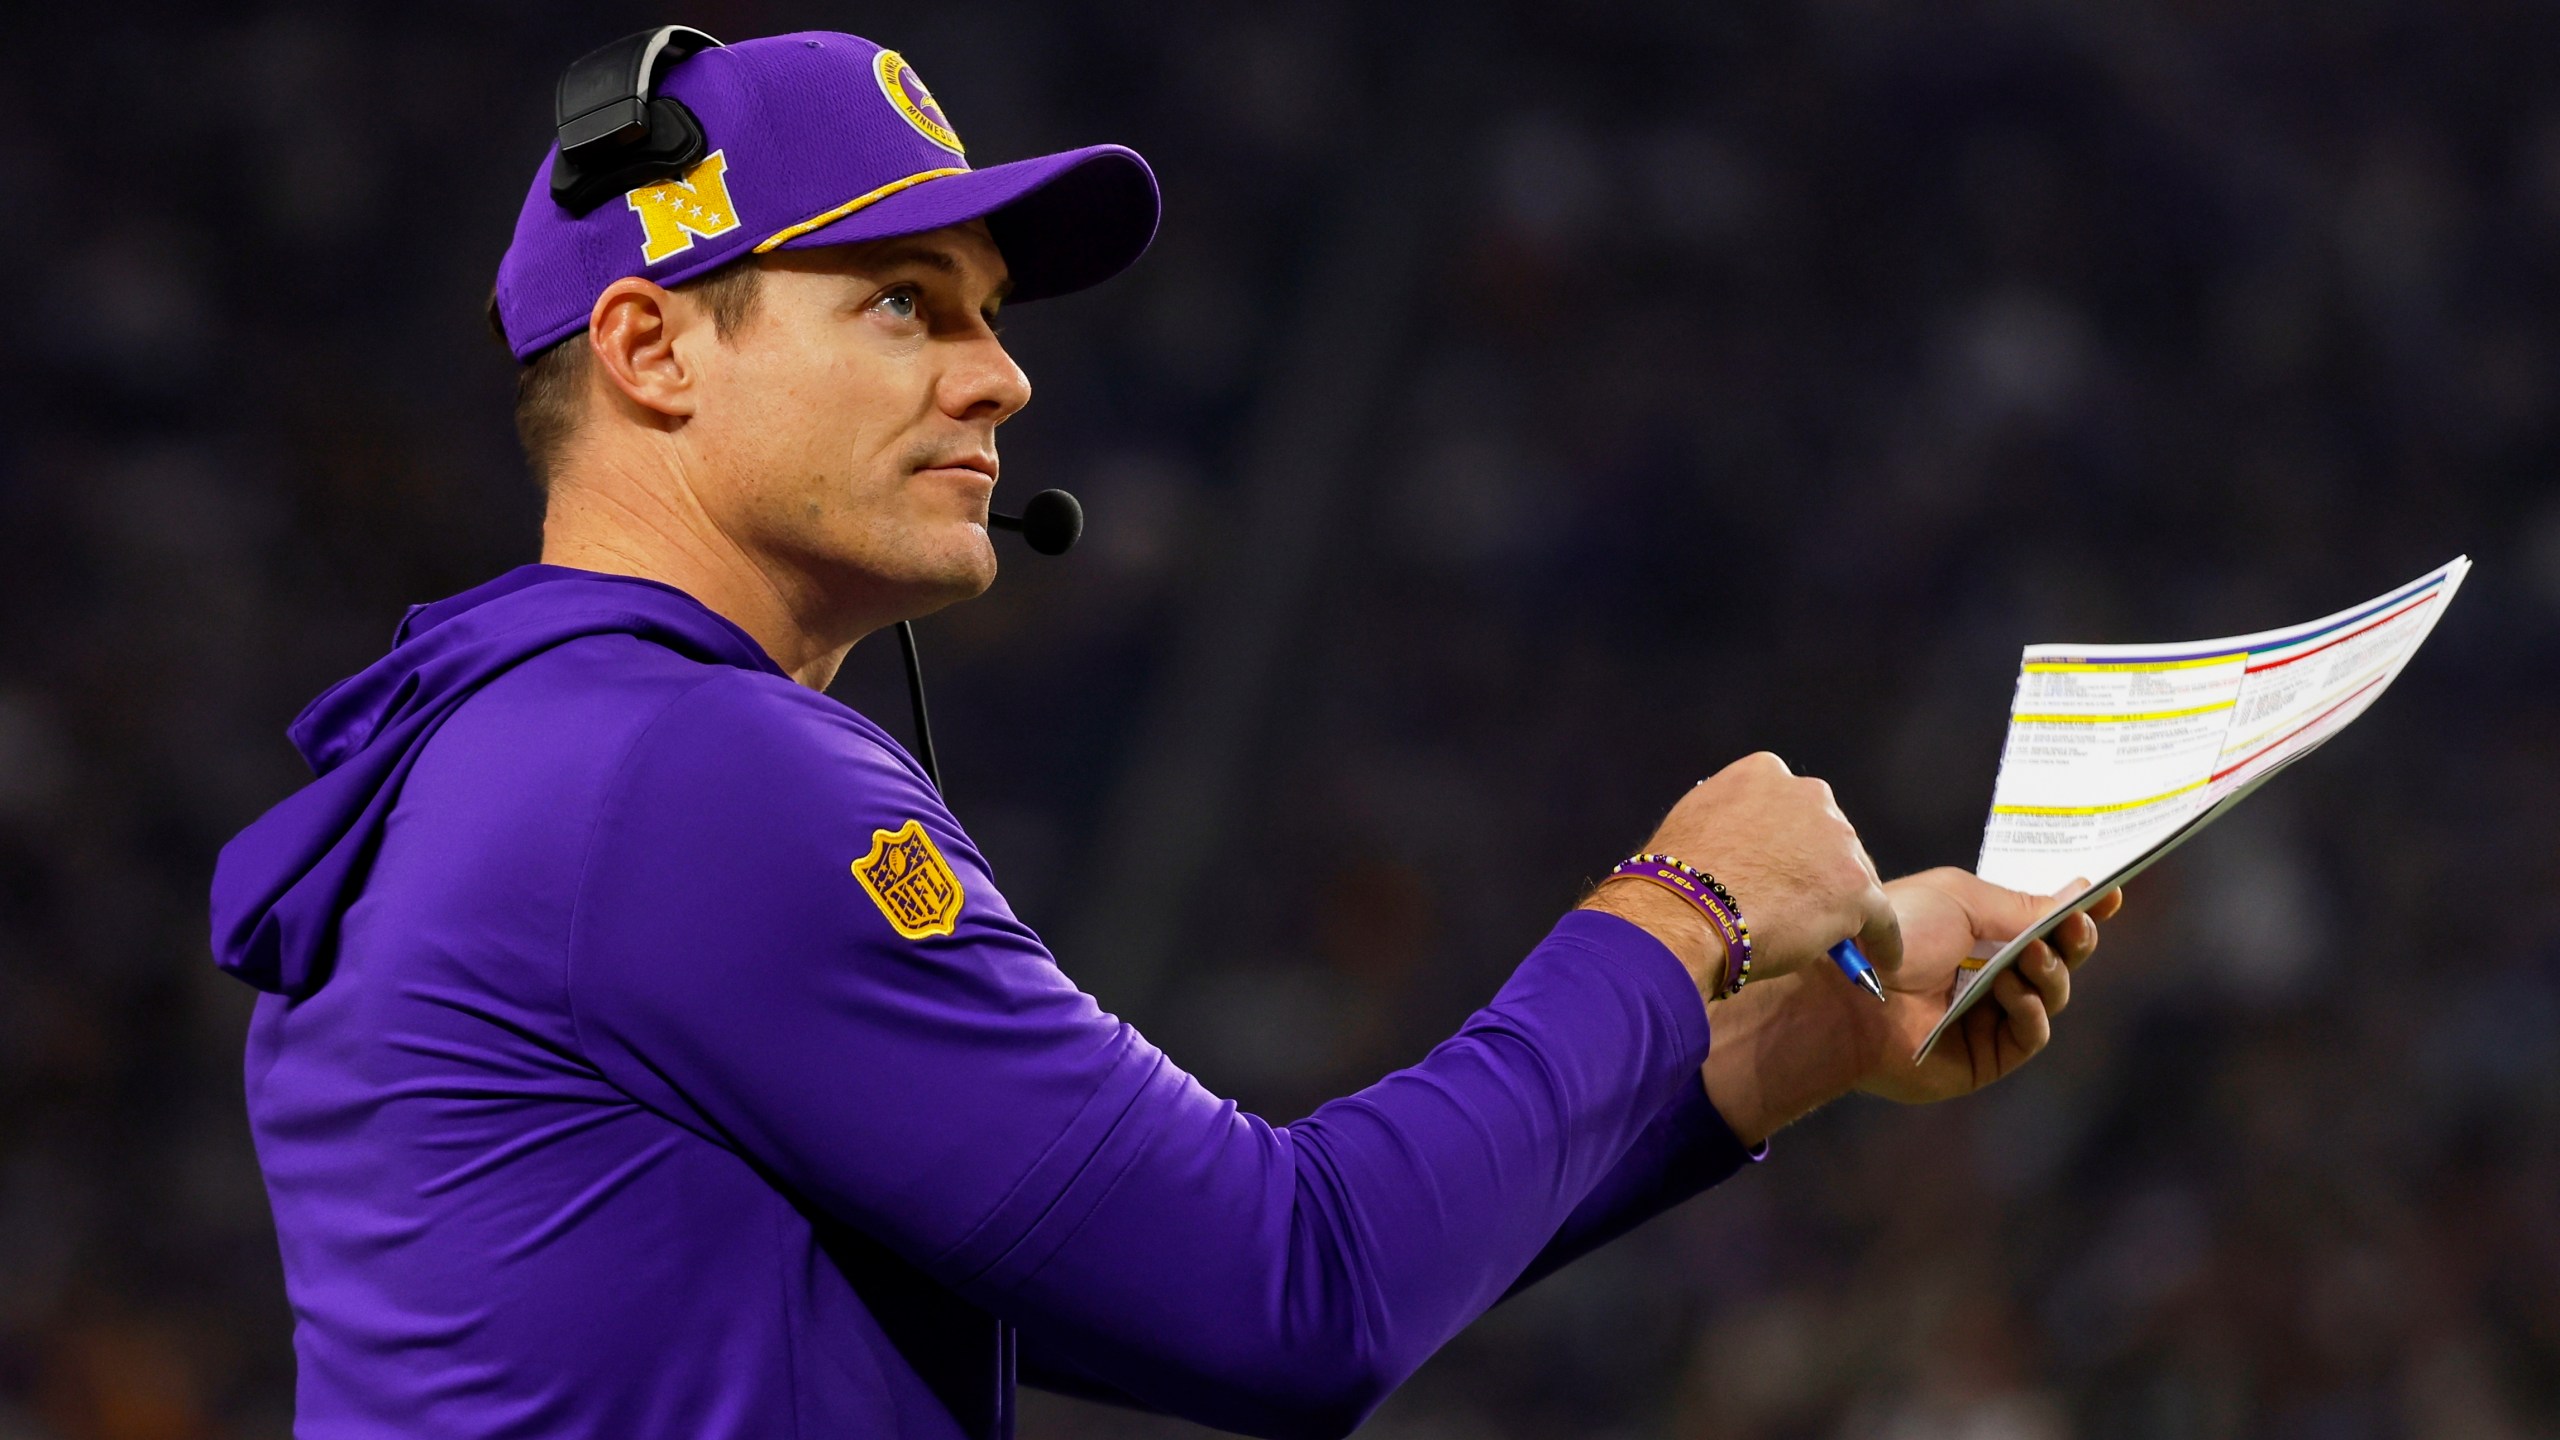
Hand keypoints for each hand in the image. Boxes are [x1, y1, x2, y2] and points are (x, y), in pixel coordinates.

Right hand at [1581, 753, 1899, 996]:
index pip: (1791, 807)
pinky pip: (1882, 921)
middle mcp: (1809, 796)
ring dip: (1846, 904)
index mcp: (1765, 774)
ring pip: (1854, 876)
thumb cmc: (1674, 877)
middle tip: (1803, 907)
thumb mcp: (1698, 823)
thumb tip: (1743, 851)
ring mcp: (1837, 841)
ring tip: (1841, 940)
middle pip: (1829, 838)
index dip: (1790, 843)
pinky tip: (1883, 963)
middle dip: (1820, 870)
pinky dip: (1883, 944)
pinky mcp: (1857, 889)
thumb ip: (1733, 825)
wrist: (1681, 913)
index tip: (1784, 868)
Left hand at [1856, 869, 2119, 1103]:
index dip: (2078, 910)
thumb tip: (2079, 893)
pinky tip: (2013, 993)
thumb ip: (2020, 906)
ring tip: (2028, 956)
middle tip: (2078, 925)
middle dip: (2073, 941)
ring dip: (2051, 973)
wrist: (1846, 994)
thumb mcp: (1960, 902)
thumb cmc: (1892, 939)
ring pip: (2050, 997)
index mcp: (1975, 932)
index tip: (2111, 894)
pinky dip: (2032, 1012)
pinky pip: (2030, 1037)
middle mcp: (1984, 974)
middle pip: (2055, 959)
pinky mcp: (1982, 1058)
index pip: (2040, 922)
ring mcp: (1985, 1017)